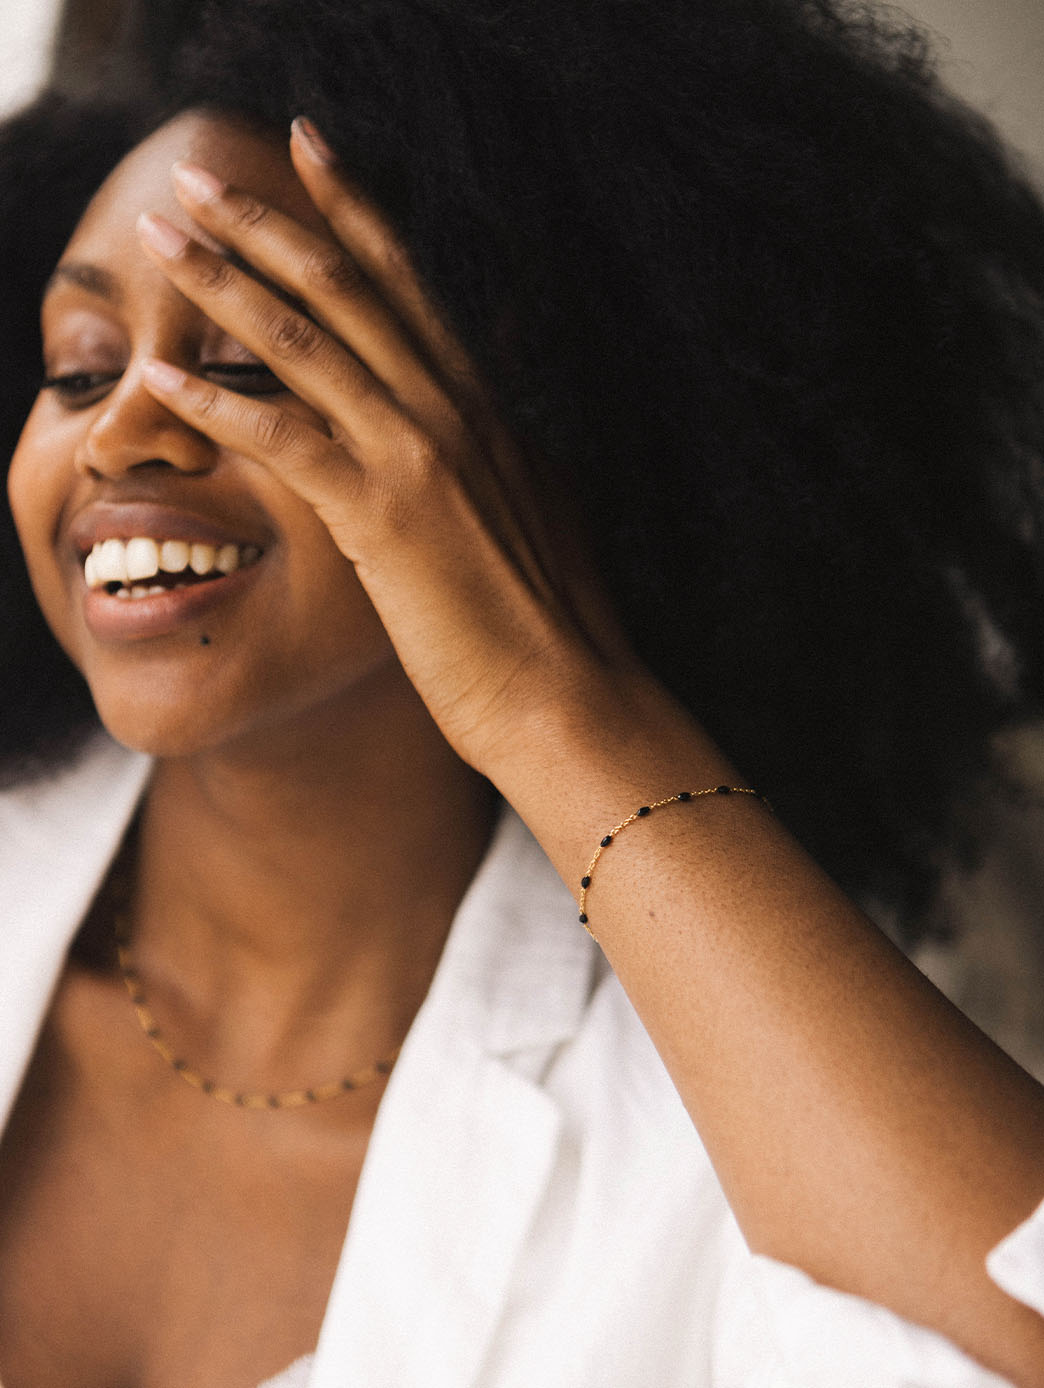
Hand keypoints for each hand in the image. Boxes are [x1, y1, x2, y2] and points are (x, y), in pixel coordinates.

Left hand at [137, 120, 628, 774]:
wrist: (570, 695)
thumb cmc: (548, 626)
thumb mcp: (532, 513)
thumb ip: (497, 460)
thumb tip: (487, 439)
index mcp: (486, 407)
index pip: (409, 284)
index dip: (356, 208)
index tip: (311, 153)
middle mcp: (453, 410)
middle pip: (350, 285)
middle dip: (266, 219)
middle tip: (200, 176)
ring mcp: (421, 456)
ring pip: (308, 340)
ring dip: (224, 280)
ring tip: (161, 237)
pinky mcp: (386, 516)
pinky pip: (286, 439)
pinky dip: (216, 404)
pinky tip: (160, 379)